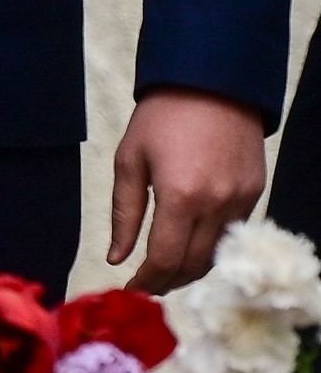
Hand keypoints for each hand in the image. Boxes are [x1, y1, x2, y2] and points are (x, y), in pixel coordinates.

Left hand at [109, 87, 268, 290]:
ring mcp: (241, 200)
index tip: (132, 289)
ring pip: (216, 253)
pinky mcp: (255, 192)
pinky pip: (231, 232)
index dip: (147, 280)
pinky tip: (191, 244)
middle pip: (194, 264)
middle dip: (169, 281)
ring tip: (166, 271)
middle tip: (147, 285)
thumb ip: (123, 213)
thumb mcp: (129, 159)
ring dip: (191, 269)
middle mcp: (217, 204)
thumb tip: (116, 257)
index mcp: (181, 196)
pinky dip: (210, 246)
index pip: (166, 259)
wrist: (213, 83)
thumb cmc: (162, 117)